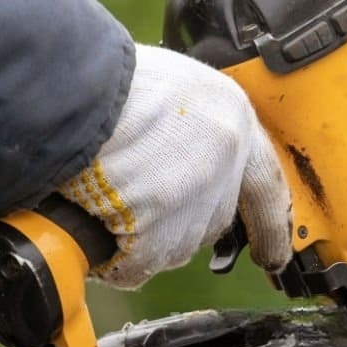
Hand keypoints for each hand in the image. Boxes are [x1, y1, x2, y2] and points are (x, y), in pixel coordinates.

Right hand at [60, 45, 291, 289]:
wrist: (71, 90)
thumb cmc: (105, 80)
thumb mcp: (170, 87)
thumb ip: (189, 126)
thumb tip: (177, 156)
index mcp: (231, 118)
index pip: (266, 184)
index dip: (270, 223)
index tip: (275, 253)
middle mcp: (224, 162)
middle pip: (212, 220)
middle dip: (175, 221)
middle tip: (133, 201)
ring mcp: (193, 200)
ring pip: (174, 245)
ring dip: (139, 237)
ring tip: (100, 197)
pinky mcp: (158, 232)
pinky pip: (137, 265)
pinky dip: (112, 257)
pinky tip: (91, 222)